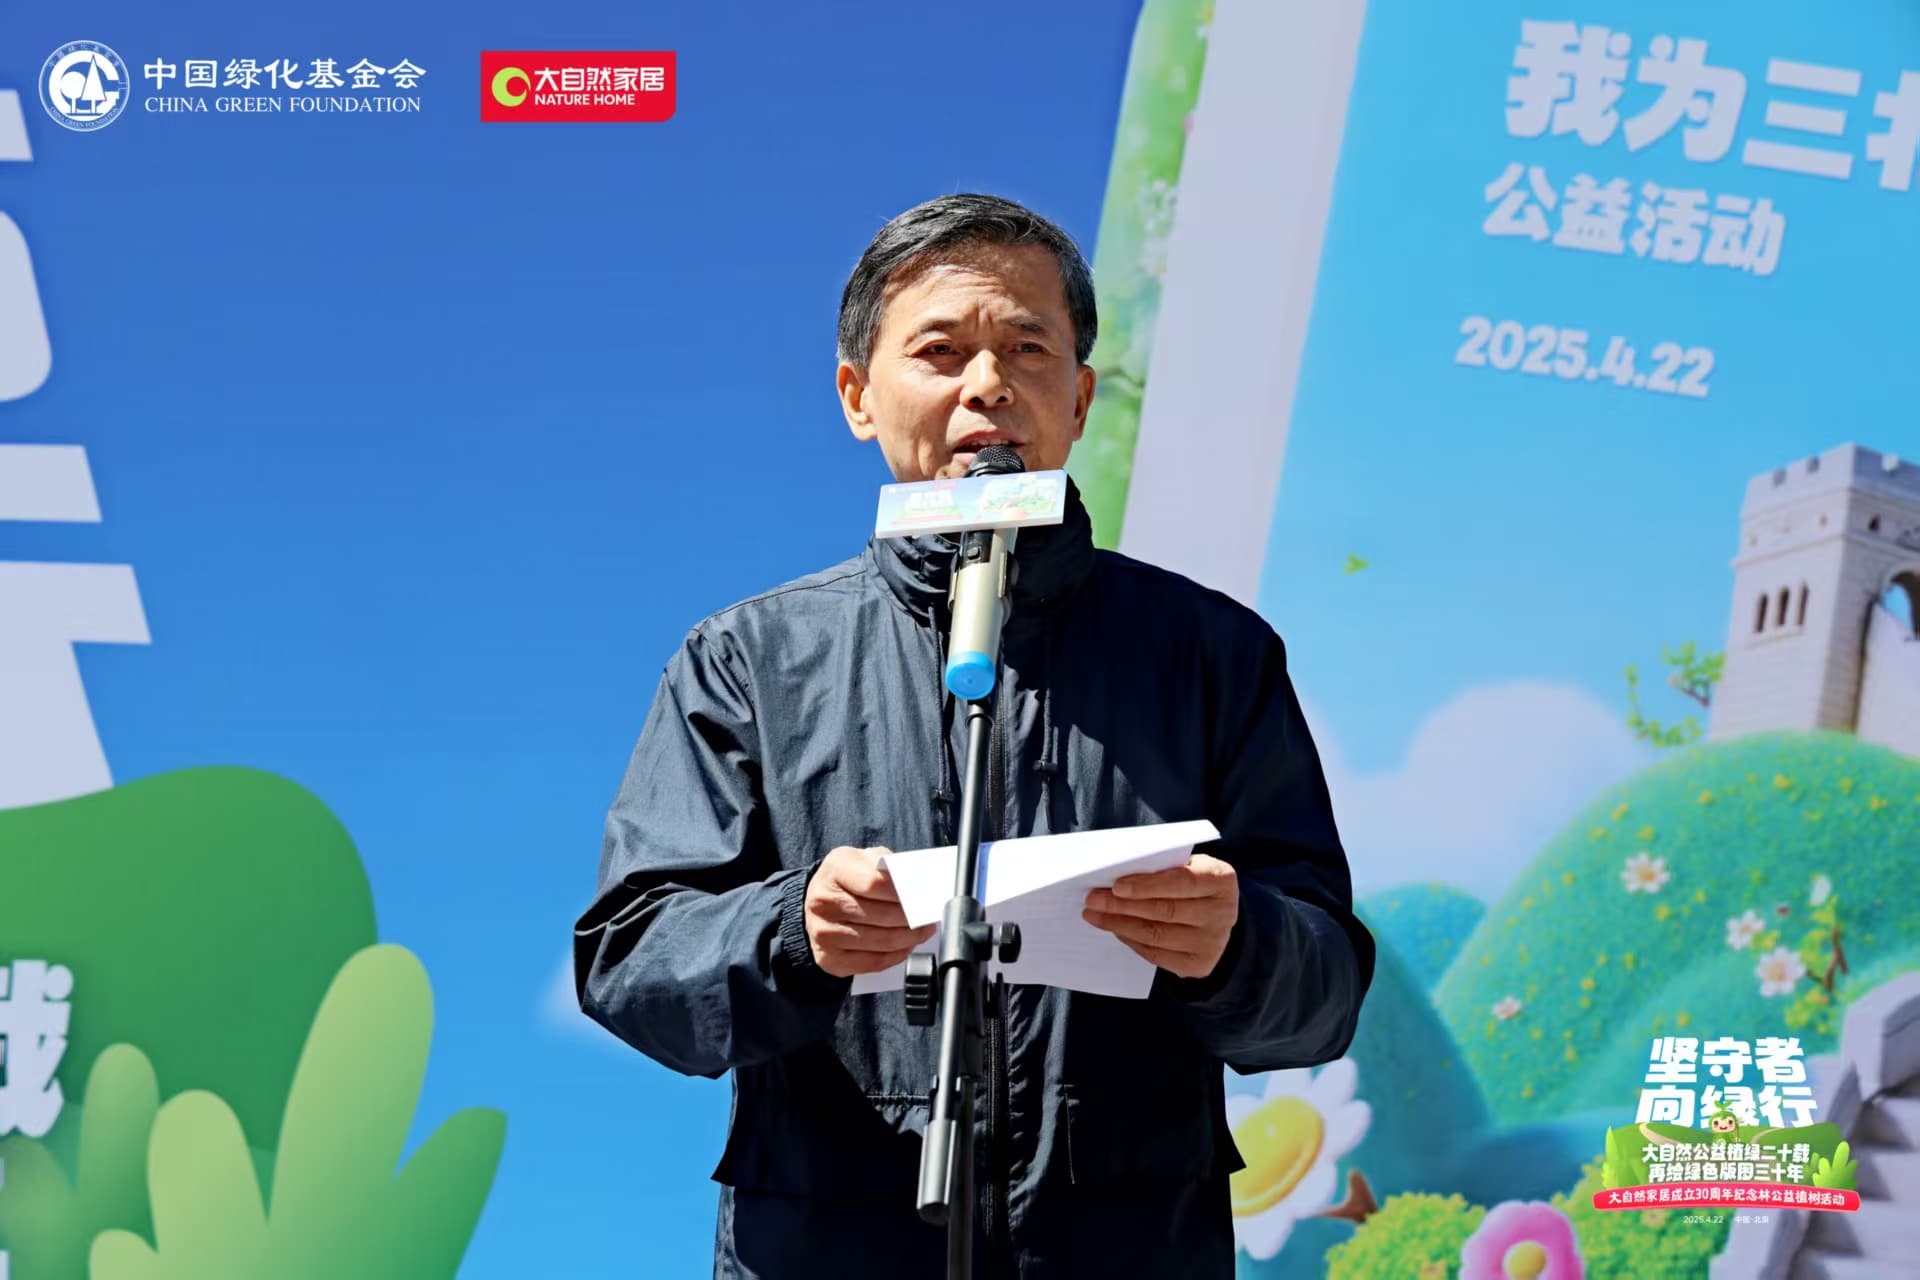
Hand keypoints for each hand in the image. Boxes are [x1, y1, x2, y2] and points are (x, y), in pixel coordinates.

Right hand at [804, 846, 937, 976]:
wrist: (817, 901)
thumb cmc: (848, 879)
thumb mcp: (864, 859)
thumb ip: (888, 866)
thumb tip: (917, 883)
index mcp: (834, 871)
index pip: (876, 884)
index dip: (905, 893)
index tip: (925, 896)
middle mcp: (823, 902)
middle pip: (883, 915)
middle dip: (914, 918)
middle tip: (930, 916)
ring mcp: (824, 933)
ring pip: (882, 941)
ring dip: (911, 938)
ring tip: (923, 931)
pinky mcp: (830, 958)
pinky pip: (874, 962)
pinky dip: (897, 955)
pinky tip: (906, 946)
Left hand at [1082, 854, 1238, 979]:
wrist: (1217, 914)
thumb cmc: (1192, 880)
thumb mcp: (1187, 864)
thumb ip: (1161, 865)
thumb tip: (1116, 871)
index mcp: (1221, 880)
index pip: (1182, 882)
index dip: (1147, 885)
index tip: (1116, 886)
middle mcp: (1222, 913)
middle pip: (1165, 910)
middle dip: (1123, 905)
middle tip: (1093, 899)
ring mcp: (1212, 942)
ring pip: (1156, 935)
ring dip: (1119, 924)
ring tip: (1094, 915)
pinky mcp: (1199, 965)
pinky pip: (1156, 954)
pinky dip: (1131, 940)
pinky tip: (1114, 929)